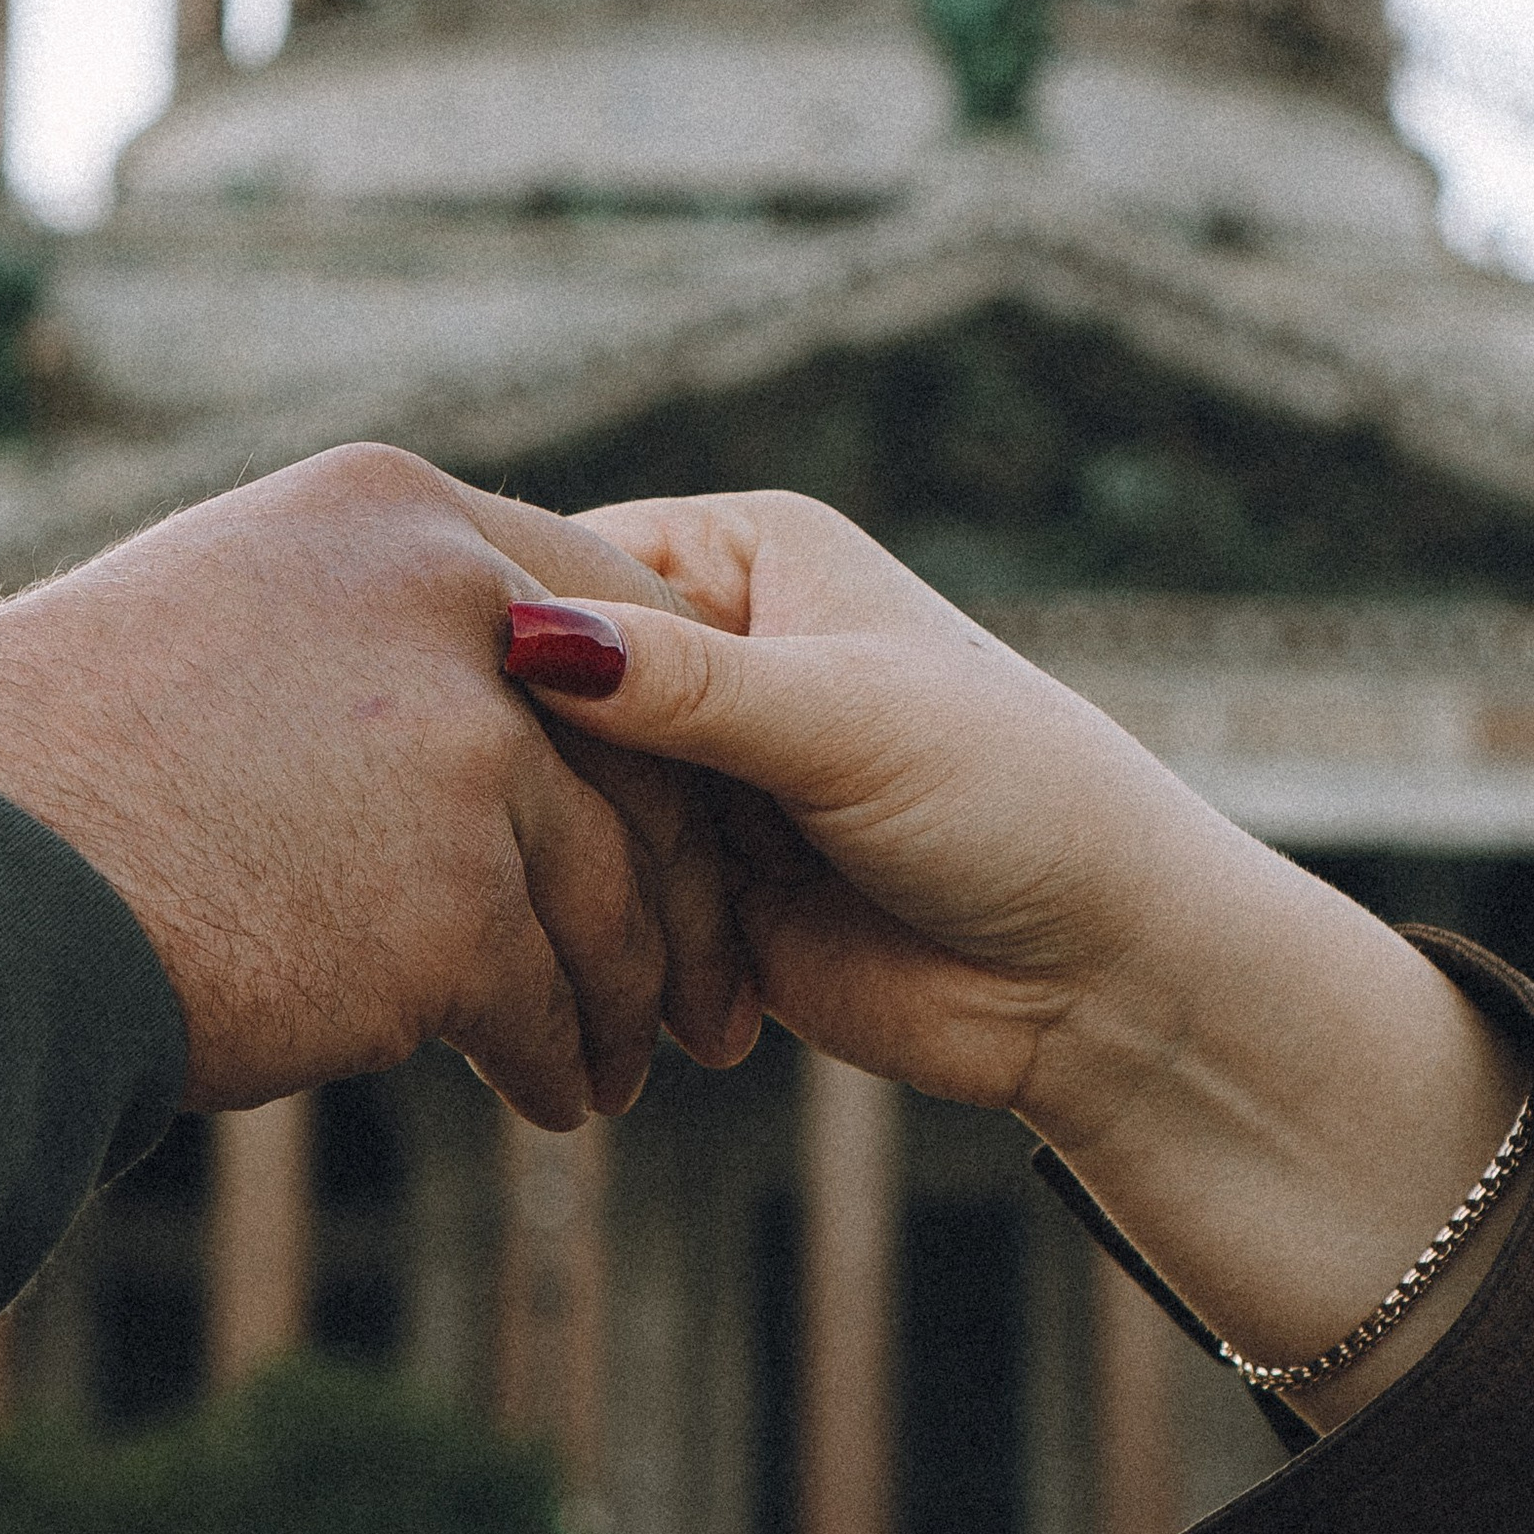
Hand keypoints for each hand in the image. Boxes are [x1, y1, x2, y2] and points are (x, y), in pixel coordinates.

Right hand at [0, 445, 759, 1129]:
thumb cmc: (40, 766)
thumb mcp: (213, 627)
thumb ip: (355, 637)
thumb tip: (443, 705)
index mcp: (393, 512)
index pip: (602, 597)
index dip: (655, 722)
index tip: (678, 812)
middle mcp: (449, 603)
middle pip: (636, 752)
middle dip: (676, 880)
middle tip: (693, 976)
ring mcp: (460, 749)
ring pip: (604, 890)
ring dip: (620, 992)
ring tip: (614, 1063)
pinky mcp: (448, 902)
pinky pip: (545, 997)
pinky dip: (558, 1055)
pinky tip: (553, 1096)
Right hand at [512, 489, 1528, 1414]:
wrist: (1098, 976)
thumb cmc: (1010, 799)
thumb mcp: (839, 720)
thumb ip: (682, 686)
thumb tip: (525, 637)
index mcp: (744, 557)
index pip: (566, 562)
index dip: (498, 623)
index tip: (436, 687)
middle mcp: (712, 654)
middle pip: (547, 692)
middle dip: (521, 760)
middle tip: (472, 817)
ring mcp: (698, 775)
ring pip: (561, 804)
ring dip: (559, 858)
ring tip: (550, 903)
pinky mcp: (696, 890)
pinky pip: (598, 903)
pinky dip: (593, 936)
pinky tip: (587, 965)